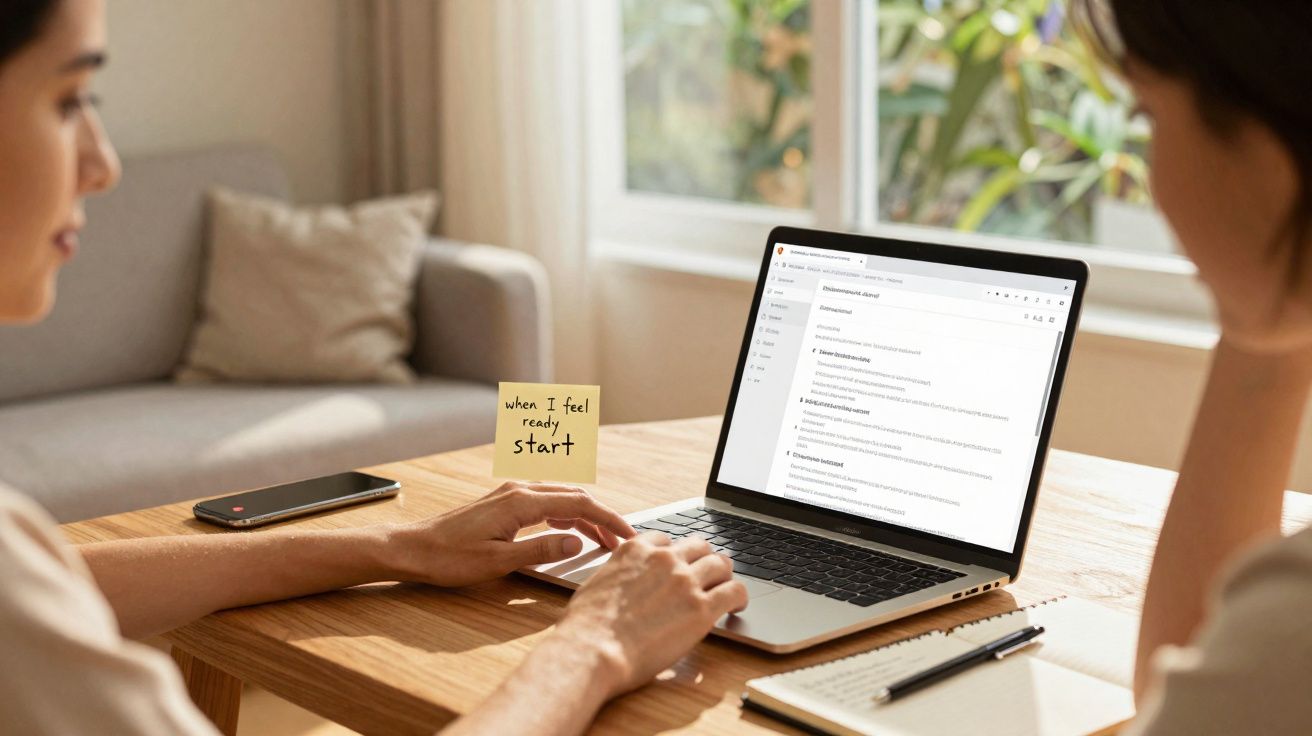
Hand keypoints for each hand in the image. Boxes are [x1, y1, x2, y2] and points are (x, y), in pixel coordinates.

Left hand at [385, 481, 635, 586]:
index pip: (579, 504)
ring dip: (584, 518)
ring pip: (560, 499)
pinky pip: (544, 504)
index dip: (608, 519)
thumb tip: (577, 543)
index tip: (628, 535)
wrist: (412, 548)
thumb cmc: (449, 557)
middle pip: (574, 497)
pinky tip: (569, 533)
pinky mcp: (502, 504)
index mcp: (521, 502)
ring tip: (601, 542)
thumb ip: (541, 550)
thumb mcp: (498, 561)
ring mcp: (509, 495)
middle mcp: (518, 491)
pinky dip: (565, 516)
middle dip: (602, 518)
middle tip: (621, 542)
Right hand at [548, 533, 749, 699]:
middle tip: (708, 575)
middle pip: (699, 547)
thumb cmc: (585, 627)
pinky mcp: (701, 608)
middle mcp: (664, 559)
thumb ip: (616, 576)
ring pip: (721, 564)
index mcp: (636, 550)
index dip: (675, 554)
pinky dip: (739, 596)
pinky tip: (736, 606)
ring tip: (726, 589)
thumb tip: (619, 585)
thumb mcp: (595, 585)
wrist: (592, 649)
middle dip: (704, 560)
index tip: (678, 565)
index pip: (667, 540)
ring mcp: (685, 581)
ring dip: (725, 575)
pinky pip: (734, 591)